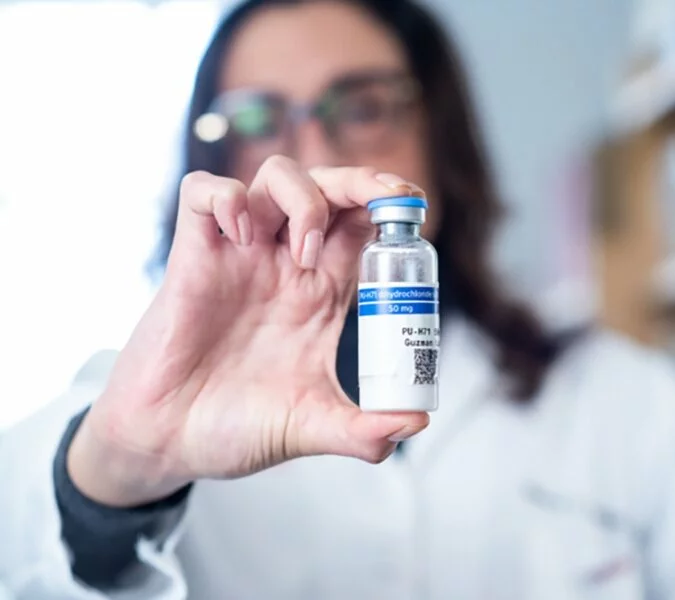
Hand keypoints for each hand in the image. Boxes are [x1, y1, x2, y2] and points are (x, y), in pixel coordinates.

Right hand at [68, 157, 428, 506]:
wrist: (168, 443)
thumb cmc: (235, 429)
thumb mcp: (310, 426)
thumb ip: (362, 431)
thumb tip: (417, 423)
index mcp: (320, 294)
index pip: (361, 226)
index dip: (388, 206)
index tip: (412, 207)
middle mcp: (284, 266)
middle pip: (326, 188)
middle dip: (358, 180)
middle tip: (381, 199)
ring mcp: (239, 257)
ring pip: (274, 177)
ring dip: (301, 196)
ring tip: (302, 252)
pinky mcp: (192, 257)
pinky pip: (202, 193)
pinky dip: (224, 195)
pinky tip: (240, 232)